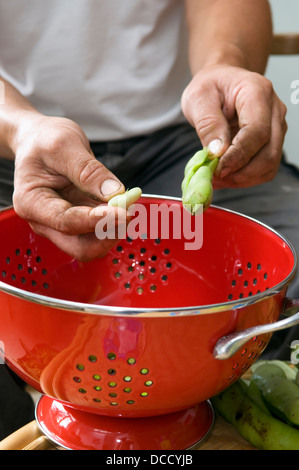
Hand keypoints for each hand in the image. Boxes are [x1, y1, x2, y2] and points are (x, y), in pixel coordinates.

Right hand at [12, 114, 127, 260]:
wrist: (38, 140)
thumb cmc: (43, 140)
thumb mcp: (64, 145)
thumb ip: (88, 170)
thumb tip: (114, 194)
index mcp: (32, 203)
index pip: (67, 223)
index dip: (99, 220)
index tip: (124, 212)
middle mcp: (45, 221)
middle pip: (80, 247)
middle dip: (108, 235)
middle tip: (129, 212)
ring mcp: (63, 224)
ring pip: (94, 243)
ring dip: (115, 229)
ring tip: (128, 202)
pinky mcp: (80, 220)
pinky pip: (101, 230)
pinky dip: (116, 220)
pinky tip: (125, 202)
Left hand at [181, 65, 286, 187]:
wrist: (221, 82)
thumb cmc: (210, 86)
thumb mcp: (198, 99)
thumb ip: (208, 124)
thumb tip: (218, 152)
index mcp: (257, 92)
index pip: (257, 131)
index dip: (238, 155)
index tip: (218, 168)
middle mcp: (274, 109)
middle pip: (269, 152)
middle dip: (241, 172)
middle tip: (215, 178)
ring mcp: (276, 126)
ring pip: (270, 164)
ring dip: (244, 178)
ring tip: (218, 178)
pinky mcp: (272, 141)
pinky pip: (265, 167)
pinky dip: (246, 177)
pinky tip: (226, 176)